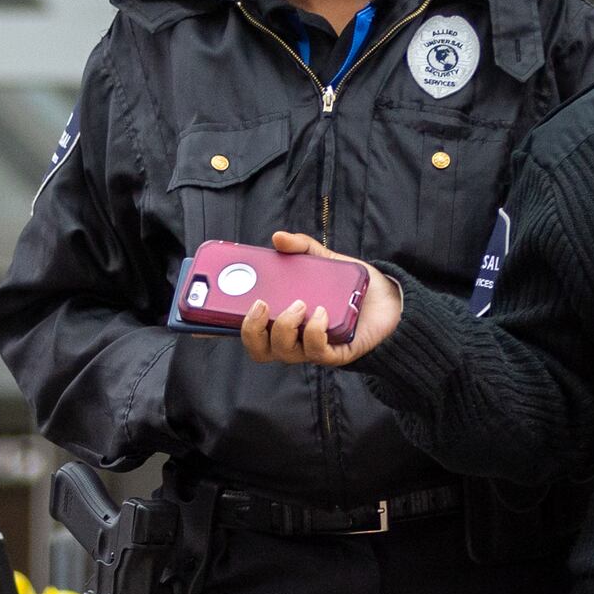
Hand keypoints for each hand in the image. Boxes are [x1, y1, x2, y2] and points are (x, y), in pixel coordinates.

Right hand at [235, 233, 403, 367]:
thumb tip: (278, 239)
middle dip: (251, 329)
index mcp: (280, 320)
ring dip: (284, 328)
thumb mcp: (324, 260)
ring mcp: (311, 349)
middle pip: (258, 350)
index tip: (204, 310)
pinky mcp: (335, 354)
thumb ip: (302, 248)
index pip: (245, 330)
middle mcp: (291, 339)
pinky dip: (313, 332)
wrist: (389, 299)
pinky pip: (315, 352)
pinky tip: (321, 313)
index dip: (221, 325)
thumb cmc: (350, 285)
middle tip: (261, 304)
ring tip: (299, 304)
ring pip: (283, 352)